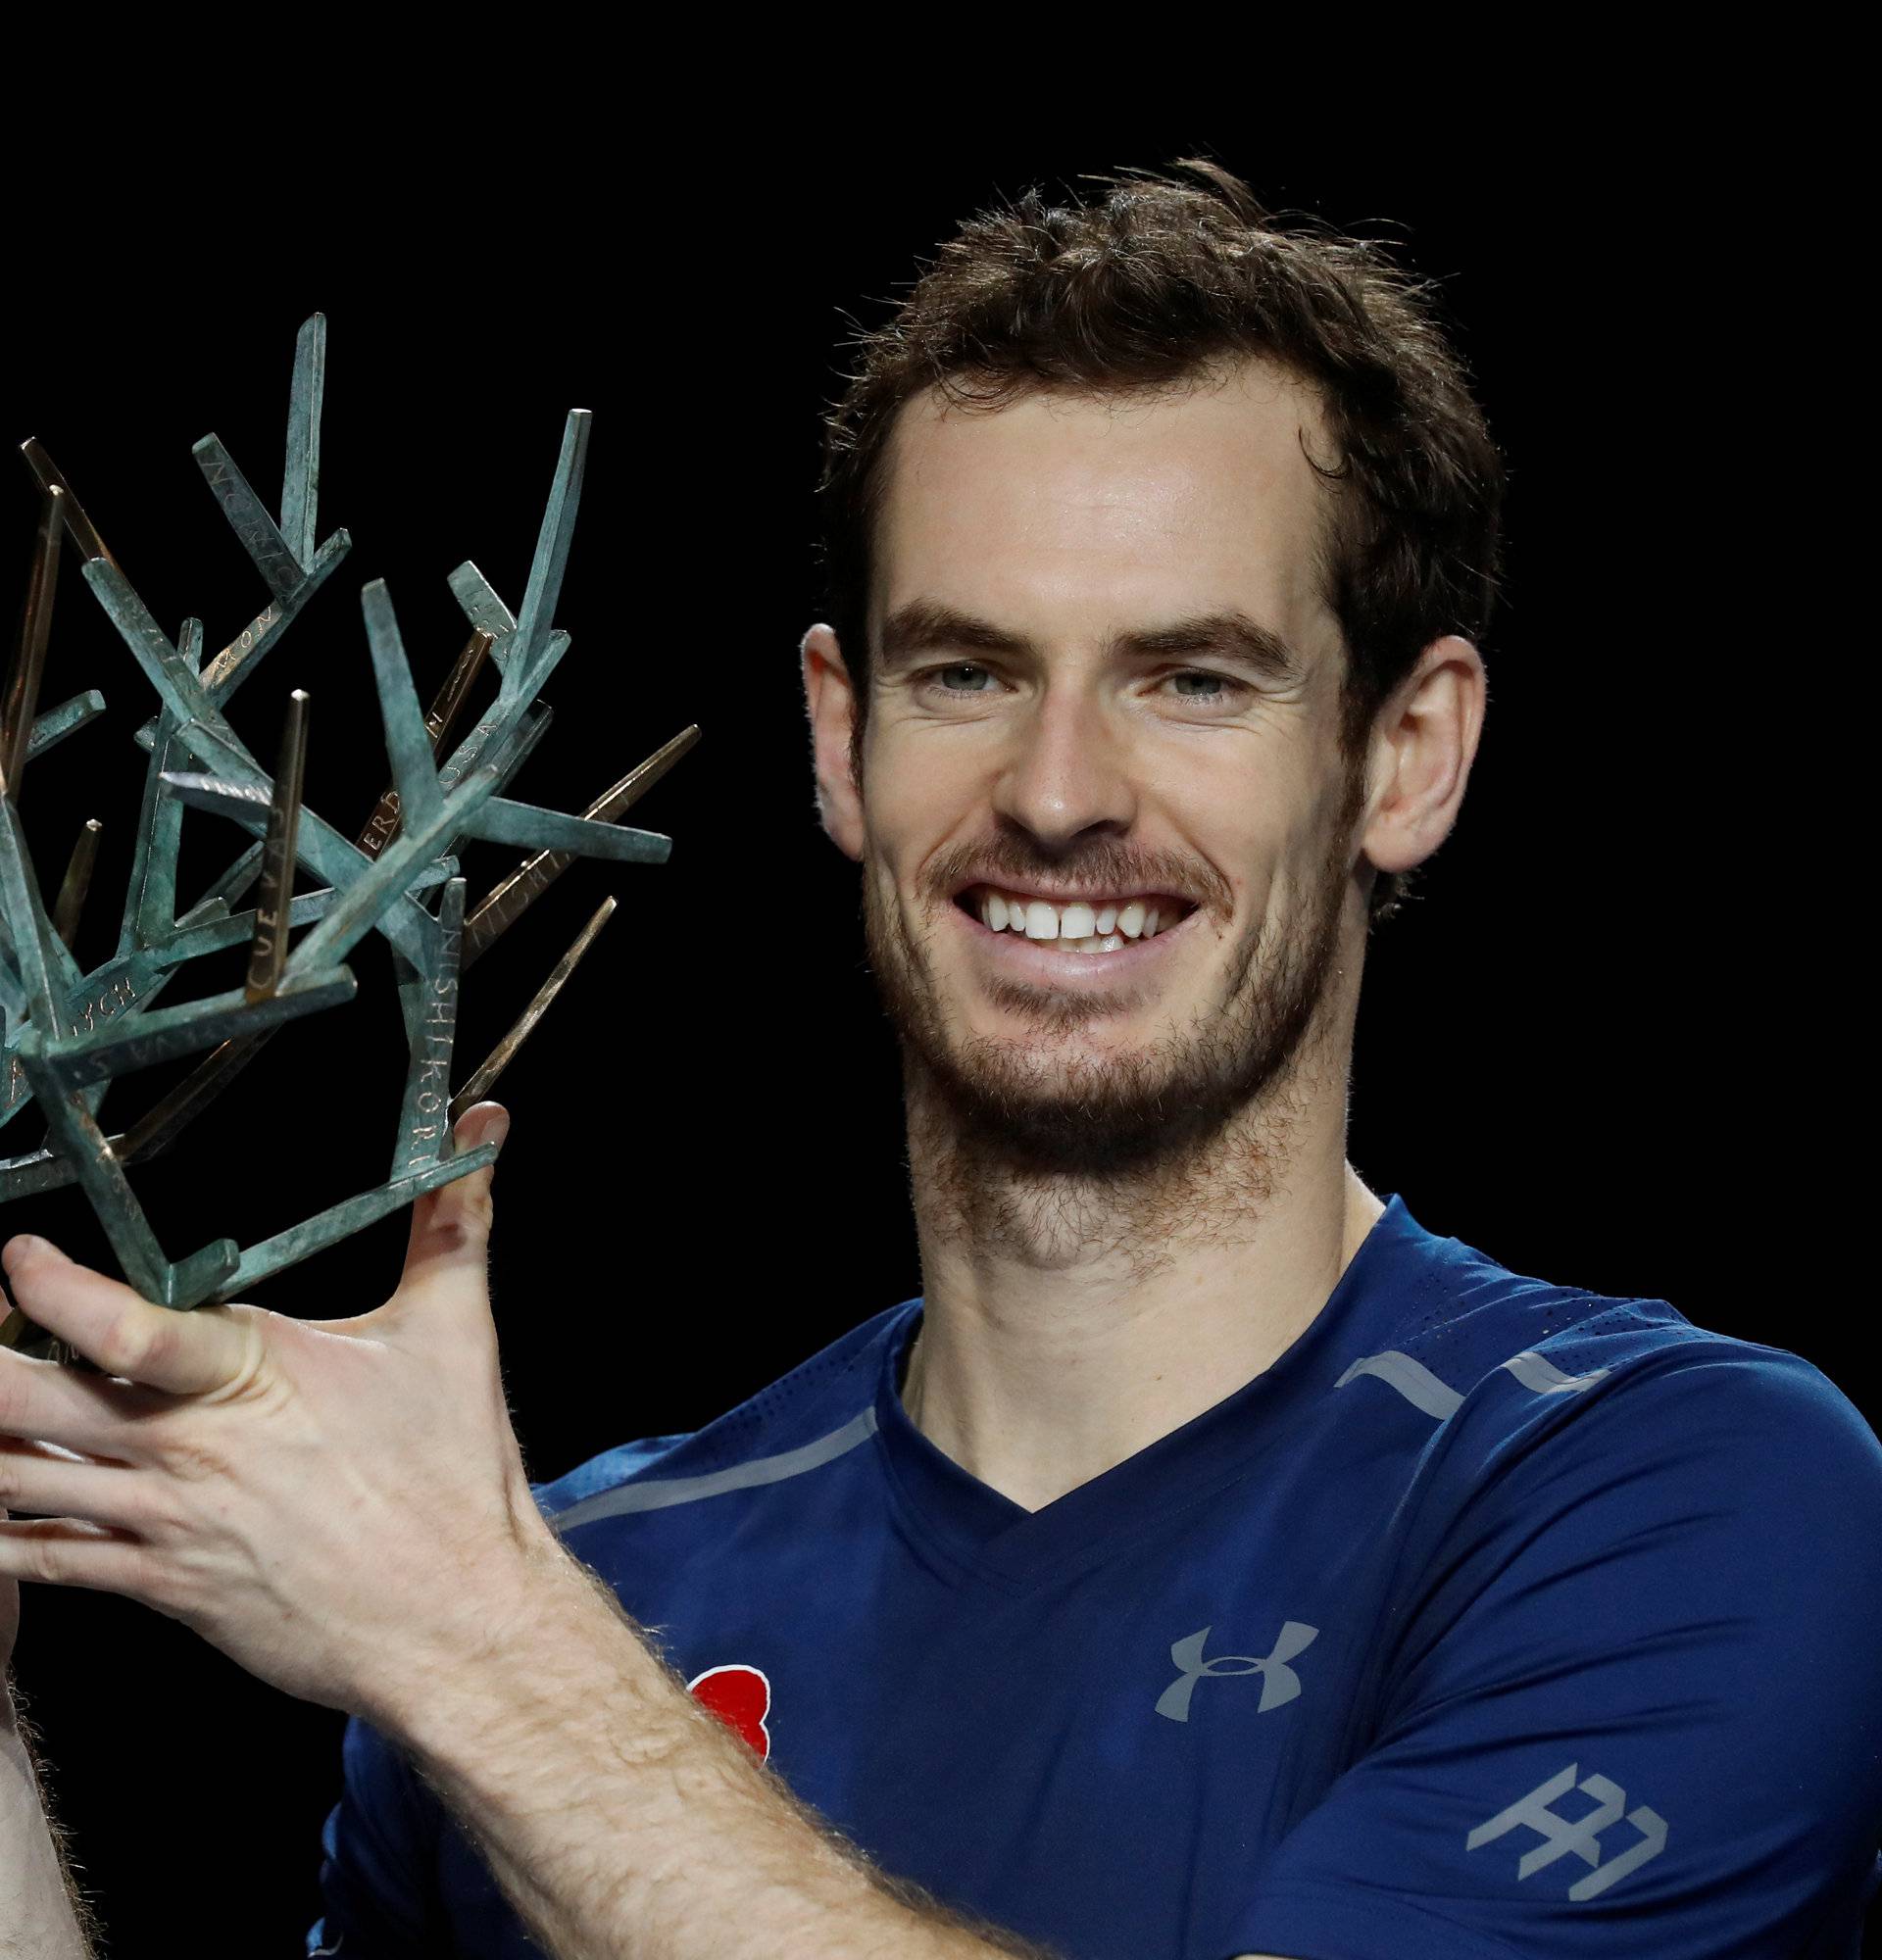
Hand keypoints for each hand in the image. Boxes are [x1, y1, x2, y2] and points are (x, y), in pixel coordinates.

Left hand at [0, 1103, 554, 1722]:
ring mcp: (165, 1523)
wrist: (454, 1620)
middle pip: (26, 1405)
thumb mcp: (455, 1330)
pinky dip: (2, 1534)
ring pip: (16, 1482)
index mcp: (249, 1374)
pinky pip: (43, 1562)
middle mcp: (188, 1448)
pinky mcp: (162, 1586)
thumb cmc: (453, 1477)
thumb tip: (484, 1126)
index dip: (48, 1287)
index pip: (118, 1324)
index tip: (17, 1255)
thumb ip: (454, 1222)